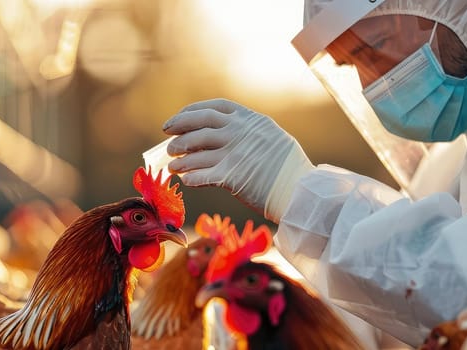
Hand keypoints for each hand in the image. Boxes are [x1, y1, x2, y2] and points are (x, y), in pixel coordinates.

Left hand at [163, 99, 313, 222]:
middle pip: (198, 125)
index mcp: (249, 119)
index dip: (191, 112)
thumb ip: (248, 131)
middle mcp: (239, 131)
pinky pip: (201, 175)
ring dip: (180, 159)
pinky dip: (191, 177)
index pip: (213, 107)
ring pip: (195, 151)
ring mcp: (233, 152)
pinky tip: (186, 180)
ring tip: (172, 166)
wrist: (299, 190)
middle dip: (179, 130)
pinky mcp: (230, 175)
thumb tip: (220, 135)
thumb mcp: (271, 137)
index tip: (179, 118)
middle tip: (167, 139)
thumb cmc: (287, 168)